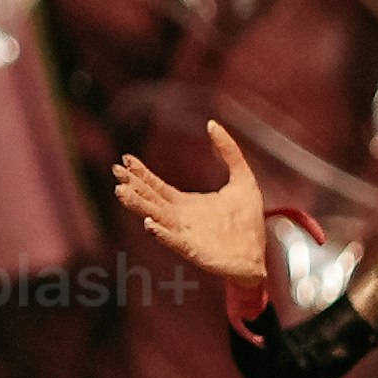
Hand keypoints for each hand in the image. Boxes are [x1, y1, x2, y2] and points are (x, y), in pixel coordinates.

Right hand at [105, 122, 276, 297]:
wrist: (260, 253)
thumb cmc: (248, 221)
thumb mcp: (243, 178)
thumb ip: (229, 151)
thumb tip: (211, 124)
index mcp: (185, 203)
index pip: (156, 186)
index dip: (141, 173)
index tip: (126, 159)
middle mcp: (179, 218)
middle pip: (150, 200)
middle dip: (133, 186)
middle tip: (116, 172)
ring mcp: (183, 235)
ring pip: (155, 217)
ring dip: (138, 206)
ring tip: (122, 193)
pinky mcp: (193, 250)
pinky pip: (173, 241)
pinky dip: (161, 233)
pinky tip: (149, 223)